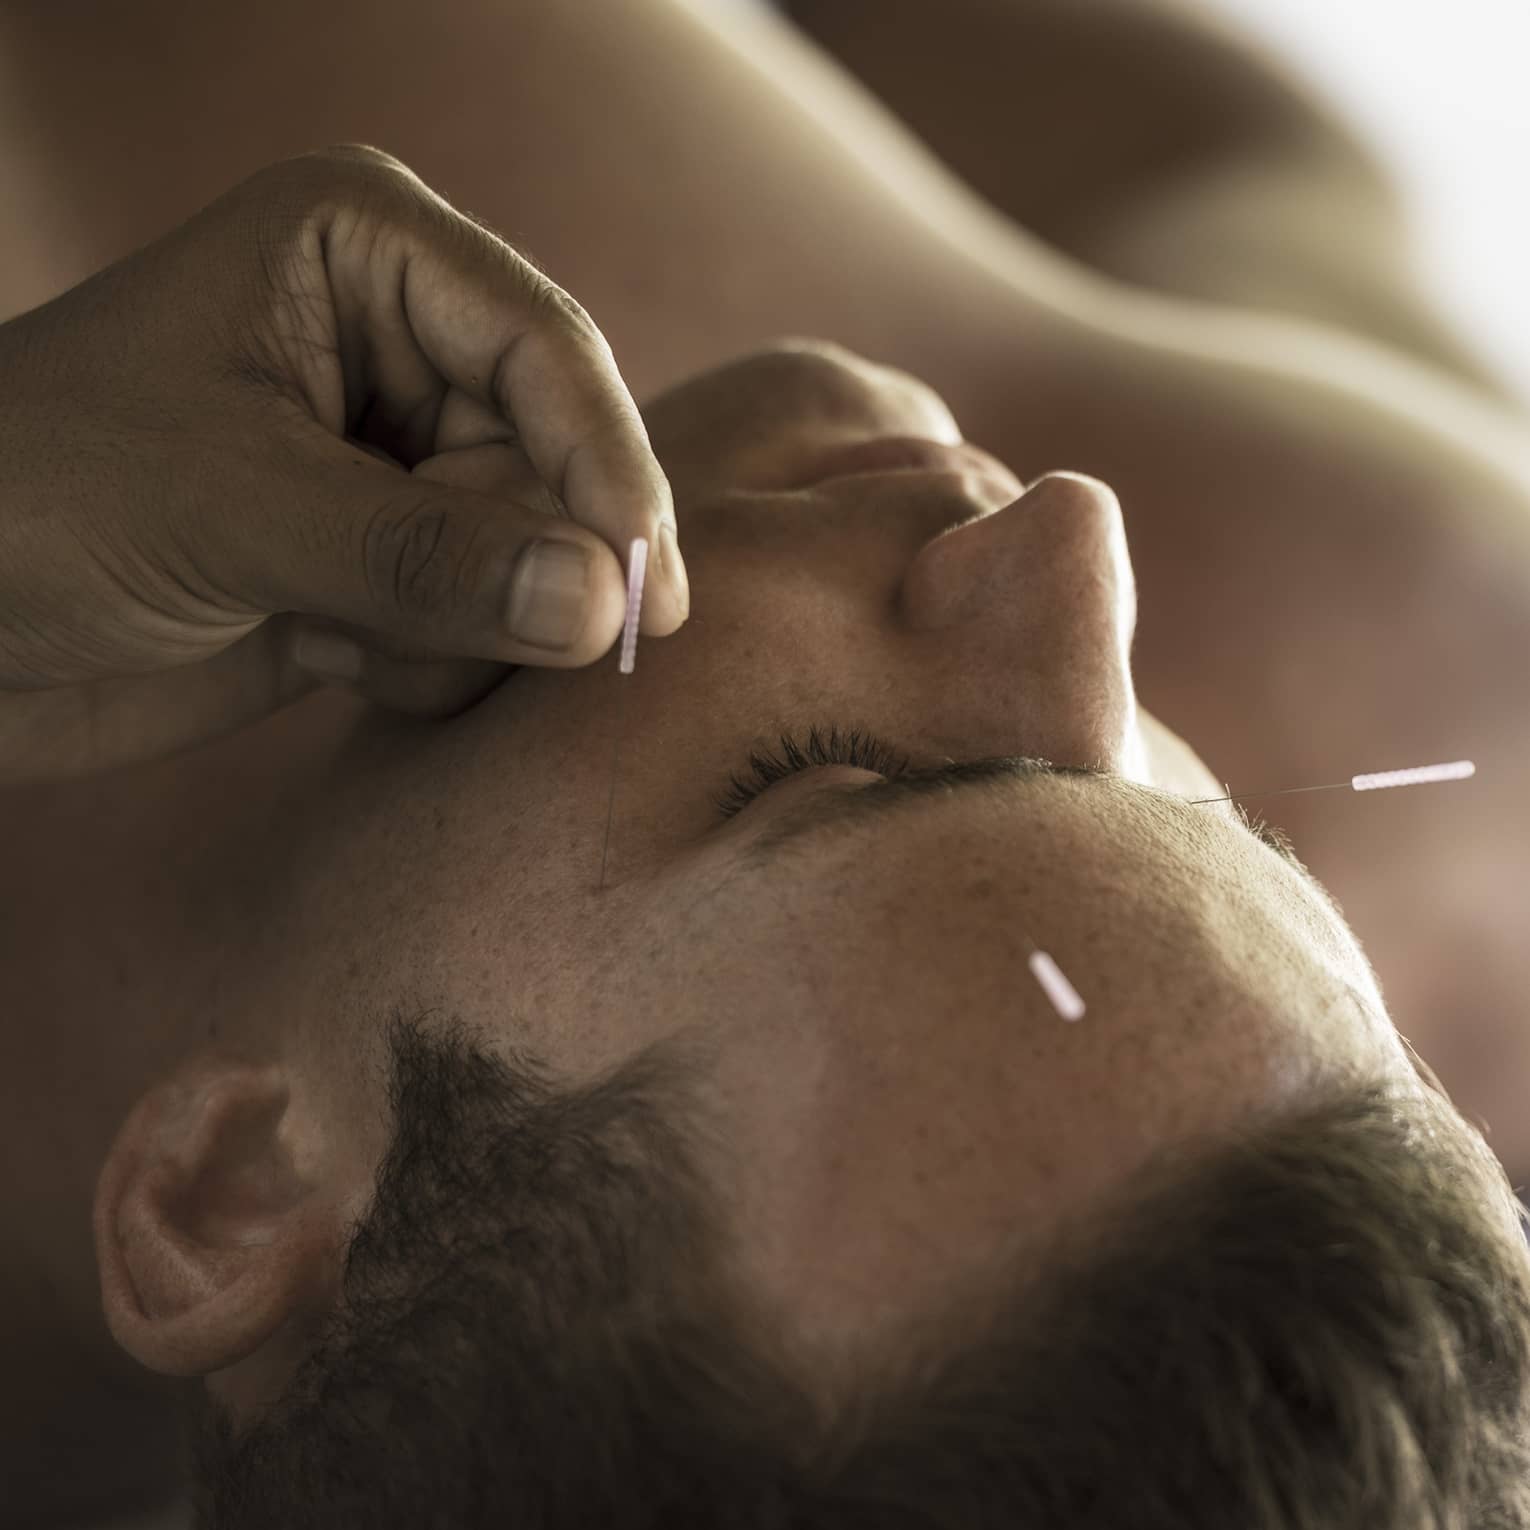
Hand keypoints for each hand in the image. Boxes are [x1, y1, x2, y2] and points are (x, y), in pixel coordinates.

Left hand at [0, 143, 689, 785]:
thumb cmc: (30, 501)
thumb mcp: (231, 507)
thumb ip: (426, 561)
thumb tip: (607, 609)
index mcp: (364, 254)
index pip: (546, 350)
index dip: (608, 468)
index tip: (645, 592)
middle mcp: (400, 347)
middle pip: (555, 462)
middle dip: (515, 560)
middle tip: (436, 625)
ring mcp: (396, 462)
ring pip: (530, 558)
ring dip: (452, 625)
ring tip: (329, 630)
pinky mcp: (386, 563)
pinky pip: (483, 624)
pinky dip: (422, 663)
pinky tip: (320, 652)